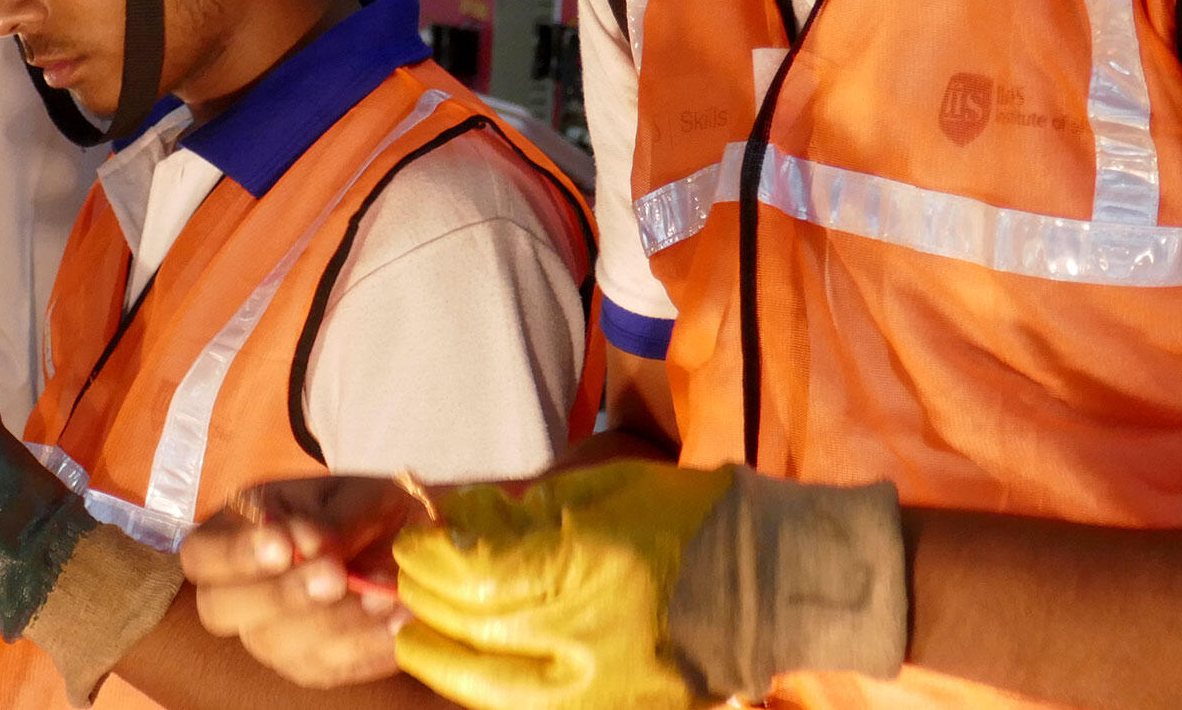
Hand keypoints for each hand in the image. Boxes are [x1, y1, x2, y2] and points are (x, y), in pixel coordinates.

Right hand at [183, 477, 425, 688]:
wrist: (412, 544)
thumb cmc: (371, 509)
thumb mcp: (360, 495)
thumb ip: (336, 520)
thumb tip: (314, 546)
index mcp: (239, 529)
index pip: (202, 553)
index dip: (234, 555)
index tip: (284, 544)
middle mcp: (242, 589)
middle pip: (221, 609)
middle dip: (278, 595)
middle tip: (335, 576)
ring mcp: (271, 633)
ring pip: (277, 646)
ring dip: (333, 624)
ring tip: (385, 596)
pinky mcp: (309, 665)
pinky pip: (325, 669)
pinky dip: (365, 648)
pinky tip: (399, 622)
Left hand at [392, 461, 734, 709]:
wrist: (772, 581)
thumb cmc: (688, 518)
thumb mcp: (601, 494)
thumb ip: (523, 516)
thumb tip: (458, 525)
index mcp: (588, 566)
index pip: (474, 575)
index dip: (429, 557)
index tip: (413, 541)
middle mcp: (587, 636)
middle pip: (471, 628)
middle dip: (426, 600)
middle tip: (409, 578)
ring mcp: (600, 690)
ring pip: (487, 688)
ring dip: (442, 657)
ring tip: (421, 631)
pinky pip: (527, 709)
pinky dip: (487, 689)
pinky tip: (469, 665)